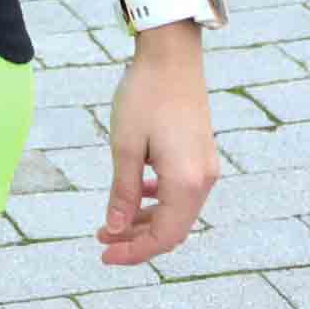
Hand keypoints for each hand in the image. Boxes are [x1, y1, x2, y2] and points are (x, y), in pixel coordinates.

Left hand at [99, 28, 219, 265]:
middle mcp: (204, 179)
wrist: (172, 54)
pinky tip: (135, 192)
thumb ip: (122, 192)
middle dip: (138, 239)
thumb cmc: (145, 96)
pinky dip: (157, 200)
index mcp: (186, 182)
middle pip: (173, 228)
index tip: (104, 254)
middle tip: (103, 241)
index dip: (134, 251)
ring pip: (177, 211)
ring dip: (146, 220)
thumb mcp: (125, 146)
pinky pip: (181, 191)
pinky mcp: (201, 153)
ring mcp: (206, 166)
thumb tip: (115, 229)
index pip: (164, 236)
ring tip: (112, 222)